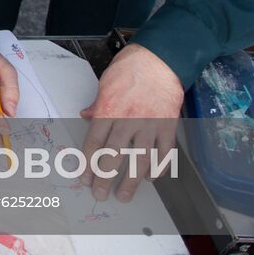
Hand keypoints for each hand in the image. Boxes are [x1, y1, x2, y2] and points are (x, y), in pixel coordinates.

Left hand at [79, 44, 182, 202]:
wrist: (160, 59)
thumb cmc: (130, 67)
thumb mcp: (105, 83)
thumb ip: (97, 104)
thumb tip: (86, 116)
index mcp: (108, 110)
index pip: (94, 143)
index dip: (88, 164)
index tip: (84, 178)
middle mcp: (128, 121)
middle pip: (113, 157)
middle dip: (105, 179)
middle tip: (100, 194)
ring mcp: (150, 125)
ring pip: (139, 160)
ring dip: (130, 181)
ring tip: (124, 196)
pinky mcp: (168, 126)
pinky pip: (164, 153)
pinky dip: (158, 168)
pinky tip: (151, 178)